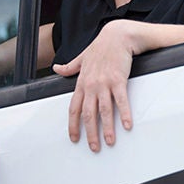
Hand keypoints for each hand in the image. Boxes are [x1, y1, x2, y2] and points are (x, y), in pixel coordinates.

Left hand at [53, 20, 136, 151]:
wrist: (117, 35)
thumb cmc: (101, 47)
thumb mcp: (82, 57)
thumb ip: (70, 66)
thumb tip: (57, 68)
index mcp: (82, 82)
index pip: (74, 108)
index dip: (73, 125)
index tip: (74, 138)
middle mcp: (91, 85)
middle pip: (88, 114)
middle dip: (90, 133)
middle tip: (94, 147)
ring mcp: (105, 83)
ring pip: (104, 110)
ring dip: (107, 128)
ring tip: (109, 142)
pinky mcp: (119, 80)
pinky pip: (121, 100)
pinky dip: (124, 114)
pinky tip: (127, 125)